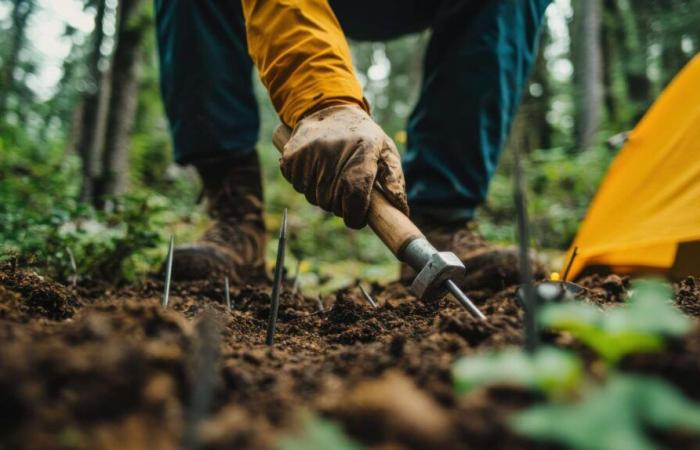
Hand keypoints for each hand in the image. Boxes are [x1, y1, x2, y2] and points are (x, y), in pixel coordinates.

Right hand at [280, 105, 408, 228]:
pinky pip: (298, 186)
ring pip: (313, 197)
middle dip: (340, 205)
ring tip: (331, 174)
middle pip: (332, 203)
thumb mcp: (385, 151)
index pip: (354, 198)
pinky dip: (306, 184)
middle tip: (346, 188)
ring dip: (322, 194)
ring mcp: (310, 154)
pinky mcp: (291, 155)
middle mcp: (333, 152)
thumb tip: (401, 211)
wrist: (328, 107)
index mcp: (362, 152)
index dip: (355, 216)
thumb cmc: (363, 136)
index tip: (357, 217)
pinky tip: (316, 167)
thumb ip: (394, 180)